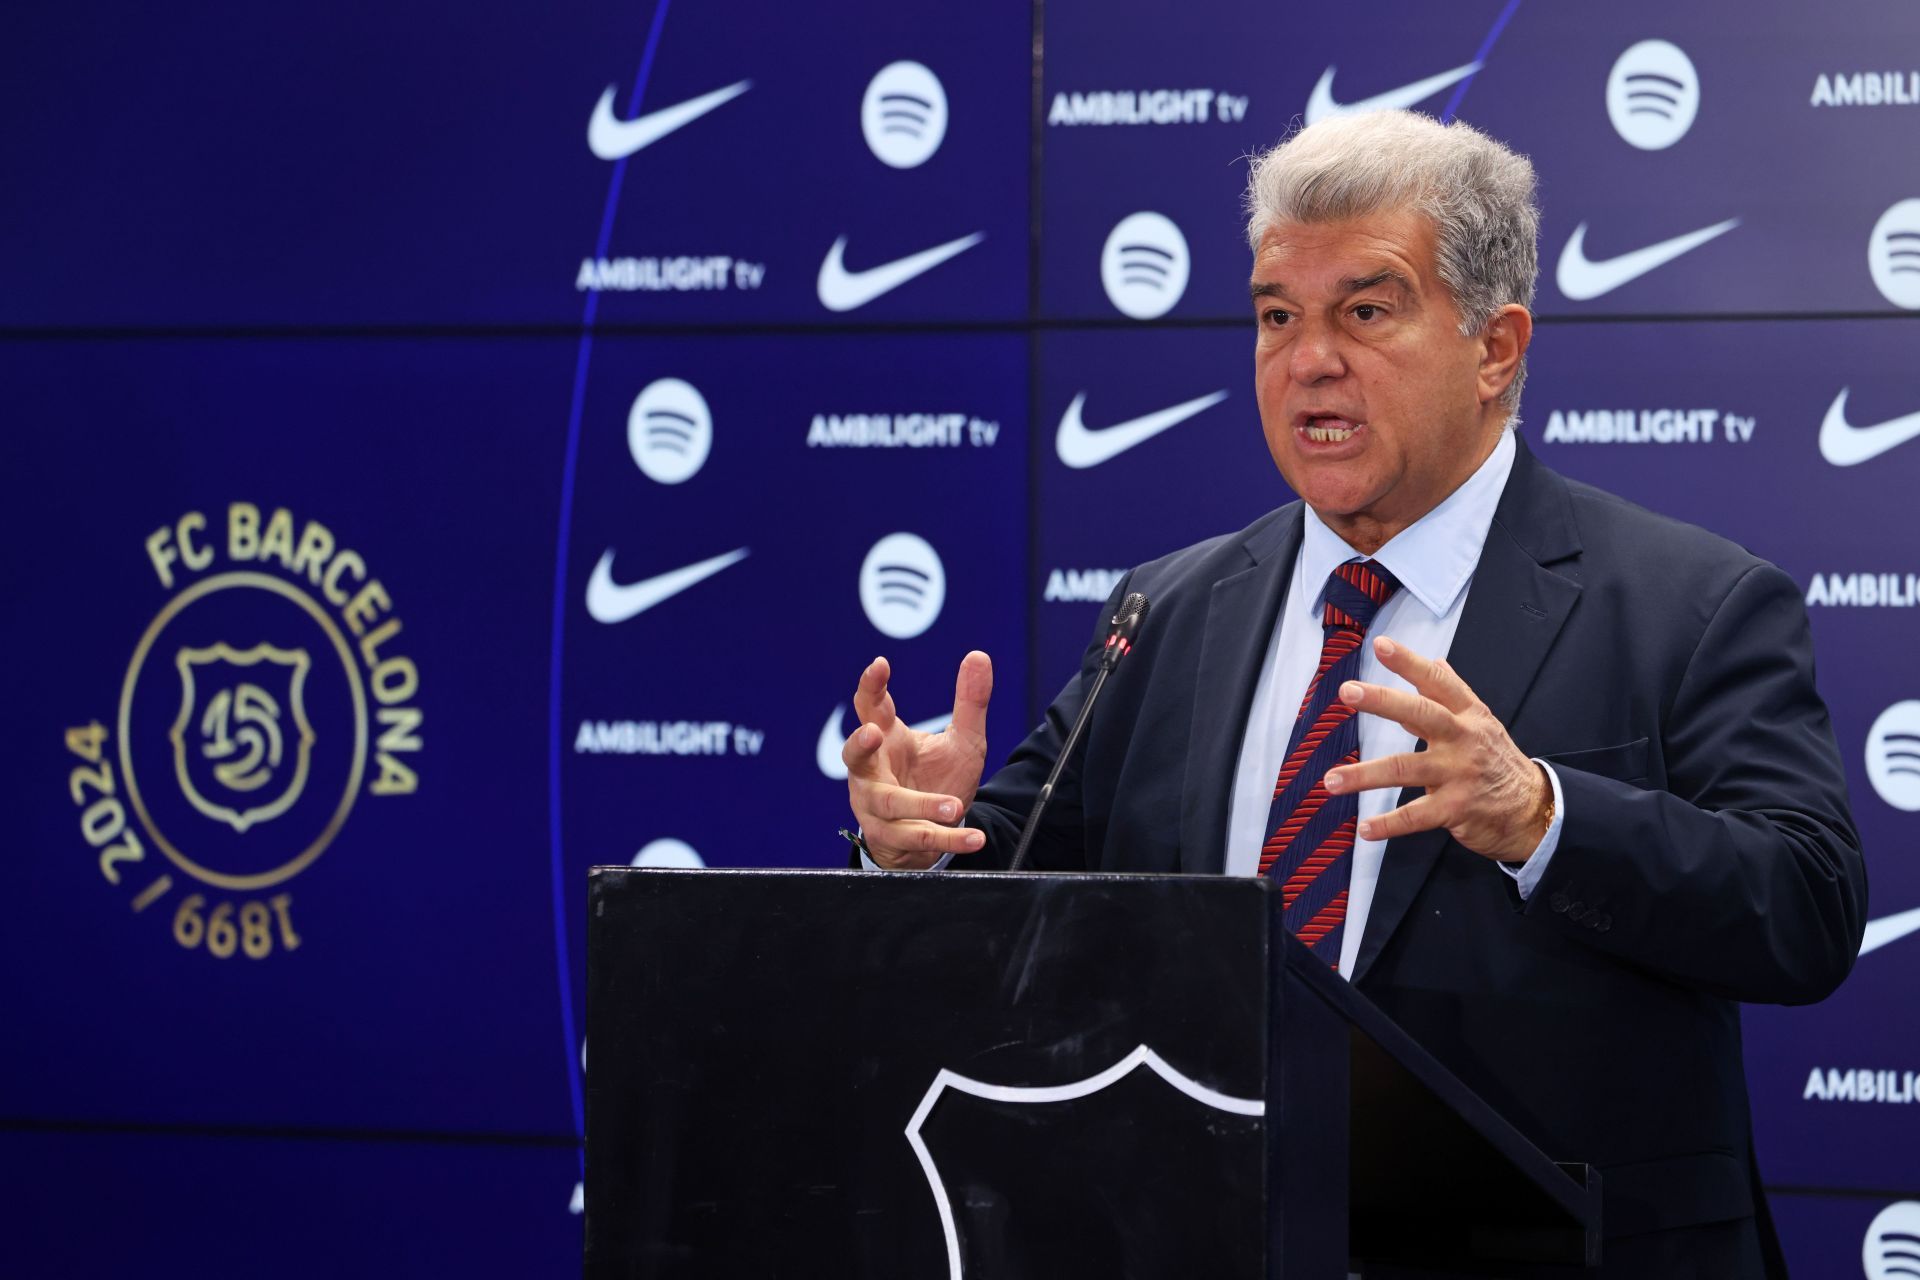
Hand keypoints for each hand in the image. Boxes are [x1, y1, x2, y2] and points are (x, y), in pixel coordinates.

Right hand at [842, 651, 991, 869]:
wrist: (933, 830)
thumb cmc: (939, 777)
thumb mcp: (963, 740)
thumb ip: (970, 703)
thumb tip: (979, 655)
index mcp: (888, 739)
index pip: (872, 708)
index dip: (871, 686)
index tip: (879, 666)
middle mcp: (873, 771)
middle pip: (855, 756)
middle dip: (859, 744)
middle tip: (872, 733)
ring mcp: (876, 806)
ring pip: (889, 804)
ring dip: (920, 805)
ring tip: (952, 806)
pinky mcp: (891, 837)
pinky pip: (918, 839)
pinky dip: (948, 840)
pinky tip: (974, 838)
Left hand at [1322, 636, 1549, 861]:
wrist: (1534, 810)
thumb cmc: (1497, 762)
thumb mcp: (1481, 723)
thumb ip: (1452, 695)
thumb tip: (1434, 661)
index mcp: (1468, 715)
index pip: (1437, 682)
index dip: (1409, 663)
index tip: (1381, 645)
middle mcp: (1463, 739)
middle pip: (1421, 714)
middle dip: (1382, 701)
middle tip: (1348, 692)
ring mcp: (1458, 774)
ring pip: (1406, 768)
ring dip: (1364, 775)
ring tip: (1331, 780)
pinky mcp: (1455, 808)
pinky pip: (1415, 817)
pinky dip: (1388, 824)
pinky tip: (1364, 829)